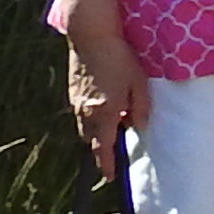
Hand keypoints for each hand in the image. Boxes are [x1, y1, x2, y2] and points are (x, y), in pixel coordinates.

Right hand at [63, 22, 144, 158]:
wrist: (91, 36)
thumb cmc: (120, 58)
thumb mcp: (138, 83)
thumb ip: (140, 109)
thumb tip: (138, 129)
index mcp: (105, 113)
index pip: (103, 148)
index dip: (106, 165)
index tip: (110, 177)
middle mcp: (86, 112)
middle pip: (91, 140)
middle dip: (101, 146)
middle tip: (115, 143)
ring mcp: (76, 102)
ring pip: (85, 127)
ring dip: (97, 130)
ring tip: (114, 118)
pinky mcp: (72, 92)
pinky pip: (81, 113)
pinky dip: (91, 116)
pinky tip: (104, 101)